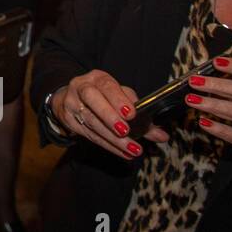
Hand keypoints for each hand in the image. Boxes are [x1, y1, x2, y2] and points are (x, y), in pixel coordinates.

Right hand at [52, 70, 167, 161]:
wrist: (70, 98)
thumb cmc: (102, 97)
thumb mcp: (120, 97)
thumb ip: (141, 113)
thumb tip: (162, 135)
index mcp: (97, 78)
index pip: (107, 85)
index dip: (118, 99)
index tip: (131, 113)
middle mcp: (81, 88)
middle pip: (92, 99)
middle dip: (109, 116)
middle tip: (126, 131)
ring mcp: (72, 104)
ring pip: (91, 121)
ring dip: (113, 138)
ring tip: (132, 148)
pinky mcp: (69, 121)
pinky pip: (90, 135)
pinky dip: (108, 146)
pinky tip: (123, 153)